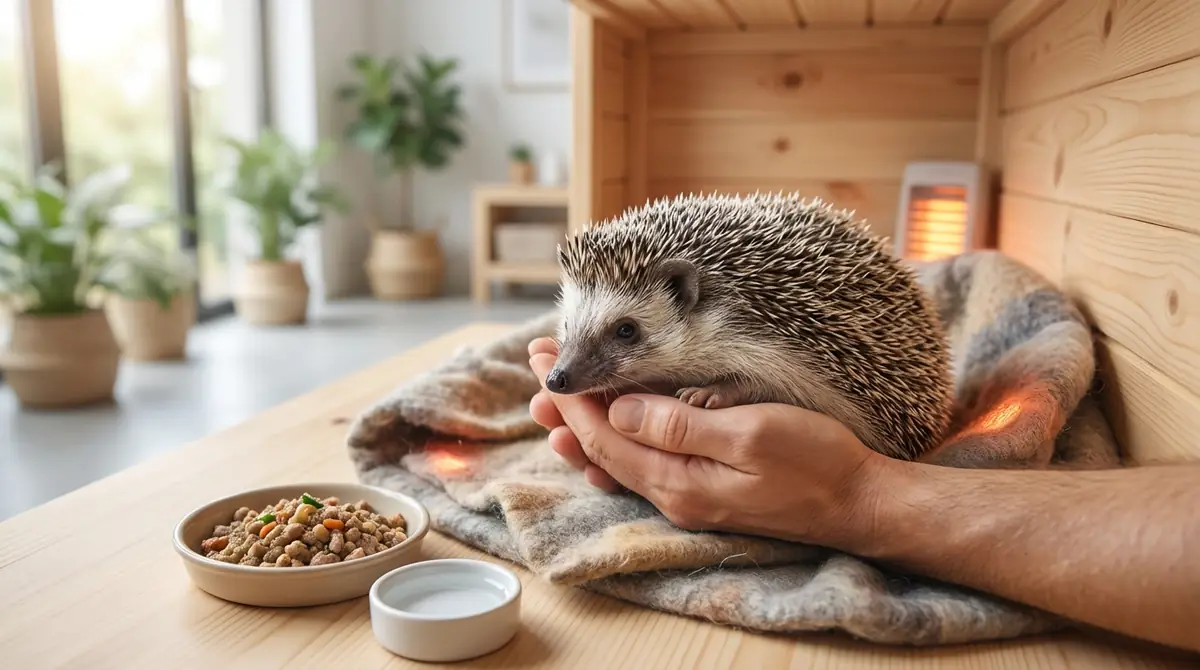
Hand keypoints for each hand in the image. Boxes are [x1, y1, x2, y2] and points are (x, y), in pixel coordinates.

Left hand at [527, 337, 892, 546]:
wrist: (858, 503)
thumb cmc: (815, 462)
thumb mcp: (749, 434)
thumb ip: (679, 425)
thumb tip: (617, 411)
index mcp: (677, 481)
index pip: (603, 435)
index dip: (571, 395)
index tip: (544, 358)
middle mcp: (673, 495)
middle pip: (600, 449)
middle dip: (567, 405)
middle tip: (539, 365)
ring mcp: (688, 497)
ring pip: (617, 460)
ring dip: (584, 425)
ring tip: (555, 398)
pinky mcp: (704, 493)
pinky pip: (642, 467)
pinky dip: (614, 443)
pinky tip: (606, 434)